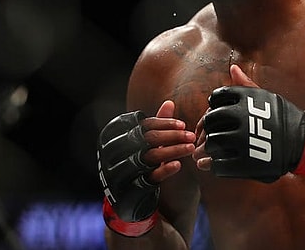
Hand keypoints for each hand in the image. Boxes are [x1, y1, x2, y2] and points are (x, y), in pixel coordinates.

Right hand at [97, 100, 195, 235]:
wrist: (127, 202)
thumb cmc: (138, 167)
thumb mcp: (146, 146)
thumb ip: (156, 126)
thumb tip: (169, 103)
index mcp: (115, 138)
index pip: (143, 125)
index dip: (164, 123)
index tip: (182, 124)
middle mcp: (113, 154)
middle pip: (147, 139)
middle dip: (172, 136)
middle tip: (191, 136)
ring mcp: (120, 172)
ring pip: (150, 156)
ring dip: (173, 150)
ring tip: (191, 148)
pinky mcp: (130, 189)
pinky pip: (150, 177)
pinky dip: (165, 170)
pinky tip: (178, 165)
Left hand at [194, 65, 304, 182]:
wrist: (304, 143)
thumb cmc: (284, 118)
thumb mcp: (267, 97)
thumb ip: (246, 85)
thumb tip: (232, 68)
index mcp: (247, 98)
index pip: (216, 98)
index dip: (214, 107)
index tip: (219, 115)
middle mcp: (244, 117)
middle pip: (211, 120)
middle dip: (209, 128)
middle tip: (214, 134)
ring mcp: (244, 140)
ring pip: (212, 142)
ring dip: (209, 147)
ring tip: (215, 149)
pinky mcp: (246, 162)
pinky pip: (219, 164)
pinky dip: (214, 165)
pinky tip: (217, 164)